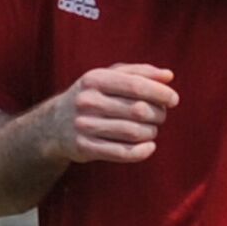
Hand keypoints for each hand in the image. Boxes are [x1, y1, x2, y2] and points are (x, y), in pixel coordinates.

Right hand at [50, 64, 178, 163]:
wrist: (52, 125)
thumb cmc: (93, 95)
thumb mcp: (110, 76)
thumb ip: (141, 72)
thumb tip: (169, 76)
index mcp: (95, 79)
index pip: (136, 85)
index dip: (160, 93)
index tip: (174, 99)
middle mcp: (87, 101)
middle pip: (138, 110)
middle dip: (158, 114)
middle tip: (161, 116)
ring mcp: (84, 125)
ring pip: (133, 132)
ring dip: (151, 132)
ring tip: (152, 129)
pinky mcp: (84, 148)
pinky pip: (122, 153)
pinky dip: (142, 152)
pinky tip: (149, 146)